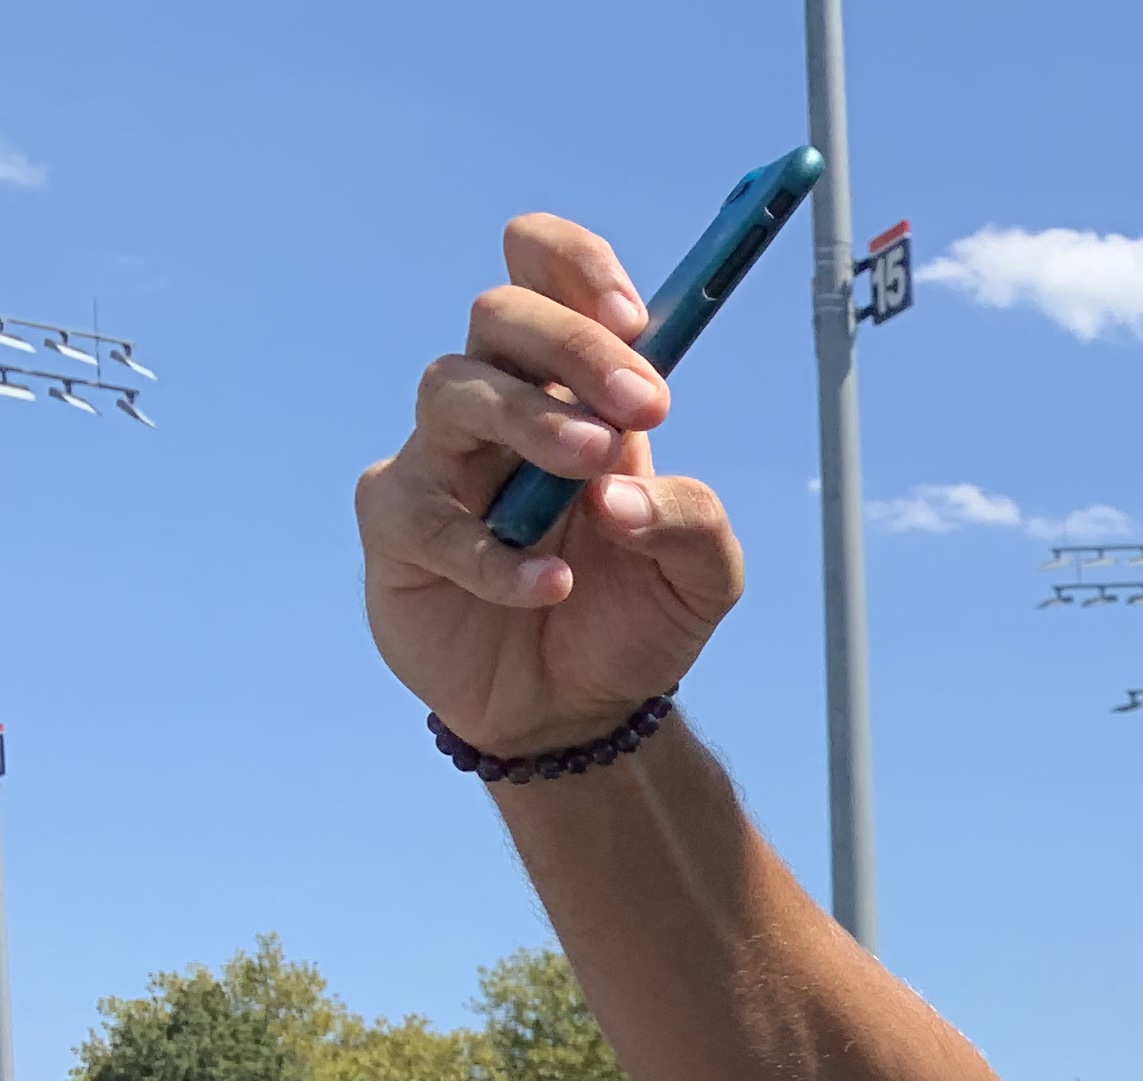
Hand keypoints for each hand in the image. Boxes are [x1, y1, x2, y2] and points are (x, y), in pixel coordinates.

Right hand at [355, 215, 744, 754]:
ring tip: (595, 470)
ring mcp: (439, 459)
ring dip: (531, 420)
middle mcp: (499, 406)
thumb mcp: (702, 579)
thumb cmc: (631, 619)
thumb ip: (694, 523)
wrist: (577, 711)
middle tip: (647, 409)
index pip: (544, 272)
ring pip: (453, 388)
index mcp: (574, 390)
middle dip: (574, 344)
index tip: (635, 318)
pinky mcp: (398, 527)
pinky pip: (429, 518)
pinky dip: (495, 552)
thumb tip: (622, 494)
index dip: (576, 265)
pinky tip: (555, 585)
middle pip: (500, 313)